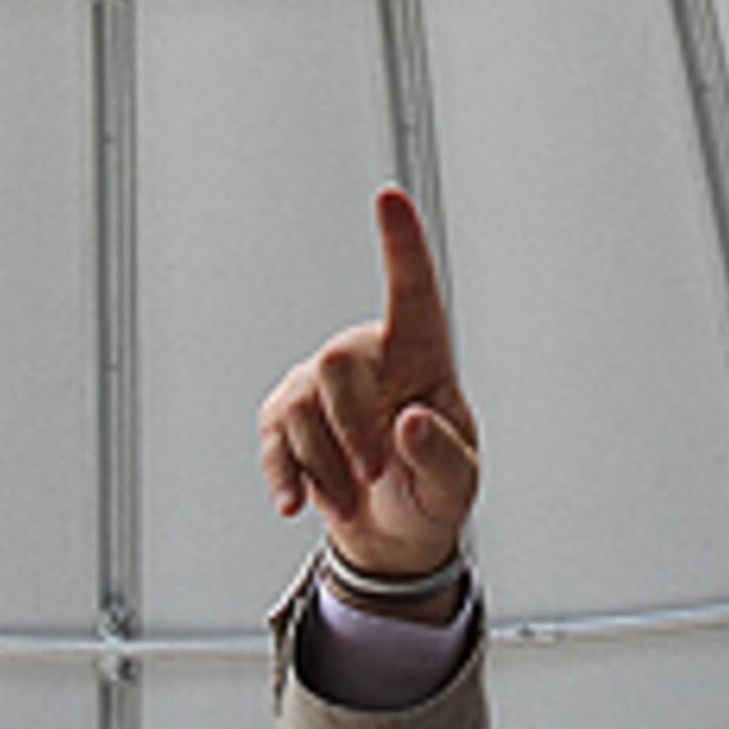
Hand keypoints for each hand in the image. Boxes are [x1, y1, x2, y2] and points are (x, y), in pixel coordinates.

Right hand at [257, 187, 479, 583]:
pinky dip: (285, 474)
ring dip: (324, 463)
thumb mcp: (456, 484)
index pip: (413, 291)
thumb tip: (410, 421)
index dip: (401, 243)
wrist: (393, 531)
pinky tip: (295, 501)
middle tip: (372, 472)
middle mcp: (369, 358)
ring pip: (300, 405)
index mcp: (422, 357)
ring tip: (352, 496)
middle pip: (337, 362)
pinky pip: (273, 436)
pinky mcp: (286, 416)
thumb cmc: (432, 489)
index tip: (389, 196)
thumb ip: (440, 455)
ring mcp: (321, 386)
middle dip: (350, 426)